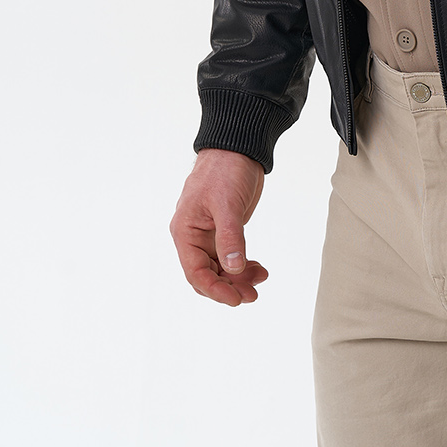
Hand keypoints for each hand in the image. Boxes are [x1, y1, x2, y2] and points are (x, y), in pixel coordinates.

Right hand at [170, 148, 268, 306]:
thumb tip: (234, 269)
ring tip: (260, 278)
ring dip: (238, 278)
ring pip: (219, 269)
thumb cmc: (225, 169)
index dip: (215, 290)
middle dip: (228, 287)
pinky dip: (242, 266)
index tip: (236, 299)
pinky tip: (257, 269)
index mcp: (185, 231)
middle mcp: (193, 236)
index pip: (195, 272)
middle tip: (252, 295)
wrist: (238, 147)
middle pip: (206, 275)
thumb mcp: (227, 203)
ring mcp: (209, 234)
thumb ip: (230, 237)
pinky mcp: (223, 230)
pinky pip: (229, 257)